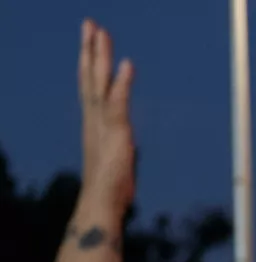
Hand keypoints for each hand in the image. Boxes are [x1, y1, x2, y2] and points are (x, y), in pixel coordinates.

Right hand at [78, 20, 135, 216]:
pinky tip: (127, 64)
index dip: (89, 62)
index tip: (90, 39)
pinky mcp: (116, 134)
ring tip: (101, 32)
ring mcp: (103, 125)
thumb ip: (119, 144)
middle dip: (90, 49)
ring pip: (99, 83)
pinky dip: (122, 83)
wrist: (102, 204)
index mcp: (95, 123)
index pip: (90, 85)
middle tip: (89, 23)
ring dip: (101, 57)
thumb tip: (125, 144)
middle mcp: (94, 119)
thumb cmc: (111, 186)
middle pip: (90, 77)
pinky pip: (118, 103)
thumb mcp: (117, 157)